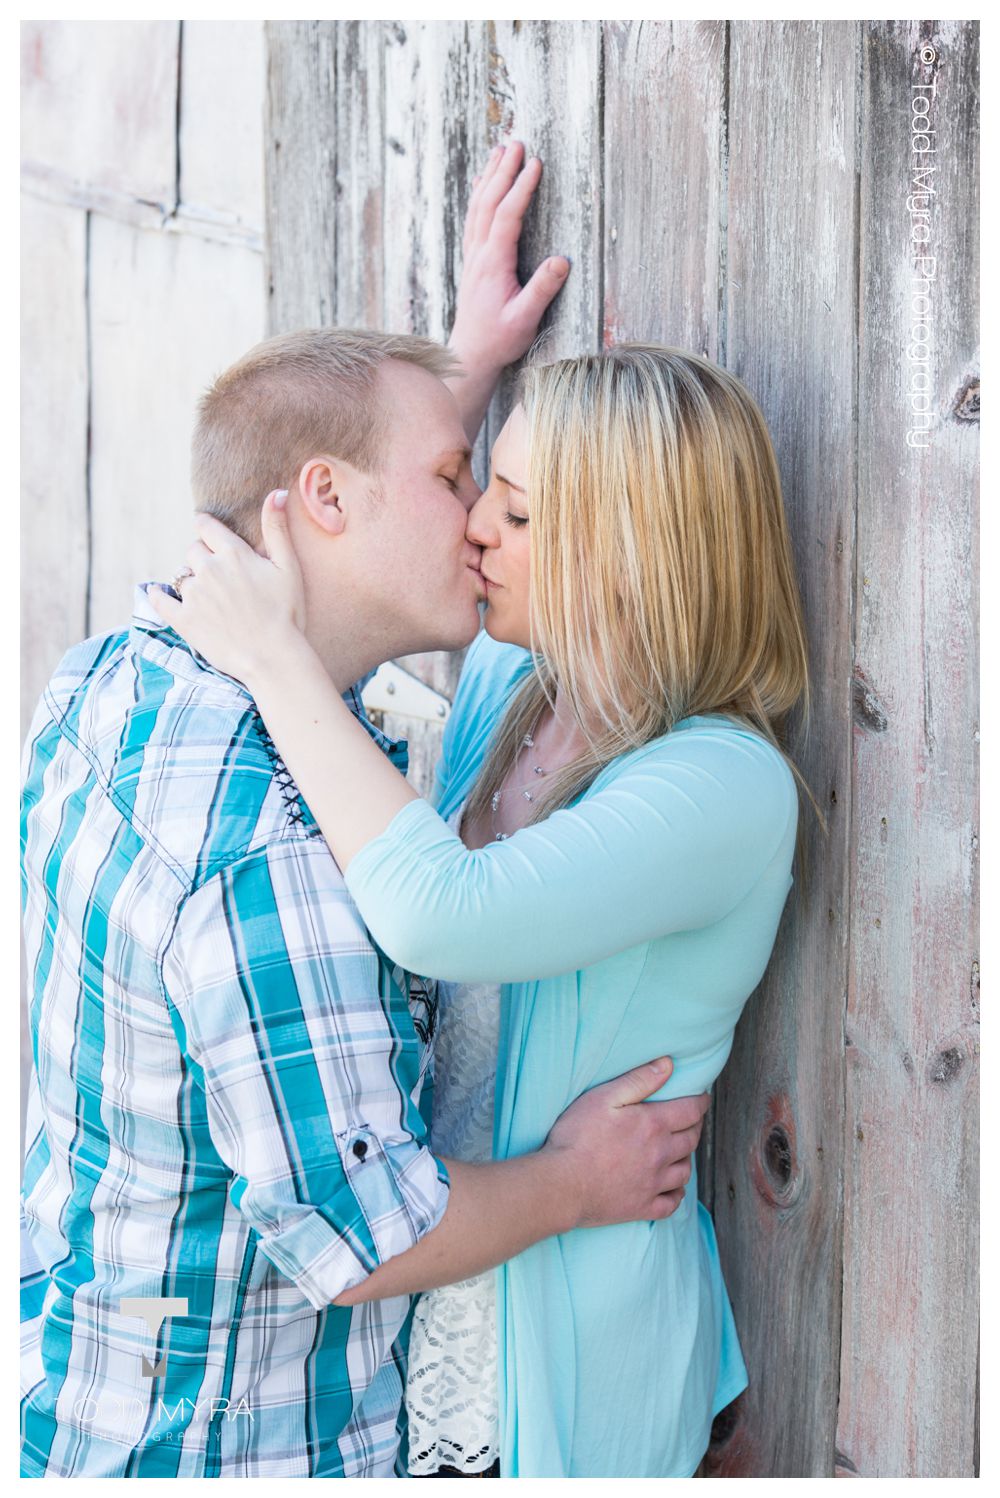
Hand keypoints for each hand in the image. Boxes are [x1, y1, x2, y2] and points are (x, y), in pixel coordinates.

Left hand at [148, 491, 306, 685]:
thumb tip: (275, 493)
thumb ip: (277, 529)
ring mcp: (194, 595)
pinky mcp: (183, 619)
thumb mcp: (288, 568)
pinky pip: (160, 599)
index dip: (208, 530)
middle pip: (193, 549)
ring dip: (191, 580)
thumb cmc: (287, 614)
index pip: (206, 525)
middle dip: (203, 558)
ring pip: (181, 575)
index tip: (211, 537)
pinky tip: (158, 594)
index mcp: (233, 553)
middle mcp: (209, 569)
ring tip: (208, 597)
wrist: (272, 658)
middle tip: (219, 576)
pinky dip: (157, 595)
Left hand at [449, 140, 570, 375]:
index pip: (508, 216)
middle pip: (489, 202)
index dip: (521, 188)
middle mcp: (479, 255)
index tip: (535, 163)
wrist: (470, 354)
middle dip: (504, 170)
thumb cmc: (500, 340)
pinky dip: (479, 194)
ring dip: (490, 176)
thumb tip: (562, 260)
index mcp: (493, 264)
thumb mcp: (525, 320)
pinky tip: (482, 182)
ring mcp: (473, 256)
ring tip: (501, 150)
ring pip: (478, 206)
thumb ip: (542, 290)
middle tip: (517, 143)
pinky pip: (473, 218)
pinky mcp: (472, 261)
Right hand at [543, 1057, 709, 1229]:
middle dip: (695, 1126)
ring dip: (687, 1158)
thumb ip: (638, 1080)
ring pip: (684, 1171)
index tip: (702, 1098)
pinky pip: (672, 1203)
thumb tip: (668, 1065)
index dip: (700, 1102)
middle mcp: (660, 1155)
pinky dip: (677, 1194)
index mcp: (653, 1125)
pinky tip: (674, 1188)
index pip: (690, 1111)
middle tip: (691, 1120)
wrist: (562, 1184)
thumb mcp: (603, 1097)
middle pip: (690, 1139)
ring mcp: (653, 1184)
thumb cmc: (577, 1137)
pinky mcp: (642, 1207)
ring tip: (681, 1150)